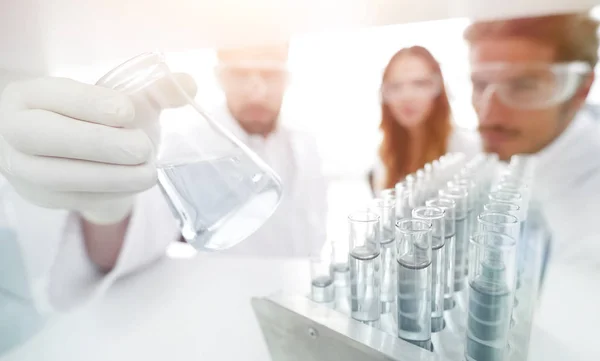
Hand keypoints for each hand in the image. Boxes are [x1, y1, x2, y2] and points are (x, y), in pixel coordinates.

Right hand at [0, 74, 195, 223]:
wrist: (84, 159)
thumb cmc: (100, 122)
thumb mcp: (126, 102)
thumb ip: (156, 91)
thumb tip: (187, 83)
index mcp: (30, 95)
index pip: (53, 95)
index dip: (90, 103)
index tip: (128, 111)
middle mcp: (14, 130)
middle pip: (45, 136)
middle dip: (98, 143)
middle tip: (143, 148)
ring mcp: (22, 168)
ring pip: (57, 176)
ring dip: (109, 176)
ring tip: (148, 171)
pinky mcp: (40, 198)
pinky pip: (71, 199)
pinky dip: (108, 193)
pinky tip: (133, 185)